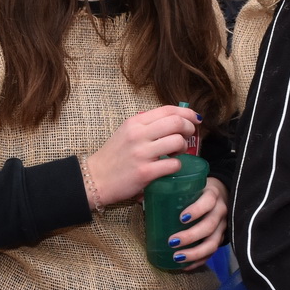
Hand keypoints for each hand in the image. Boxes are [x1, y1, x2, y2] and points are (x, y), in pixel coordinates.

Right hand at [83, 105, 198, 206]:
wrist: (95, 178)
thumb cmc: (113, 156)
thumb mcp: (126, 133)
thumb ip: (146, 125)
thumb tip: (174, 120)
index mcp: (135, 122)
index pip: (168, 110)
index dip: (186, 113)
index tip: (195, 118)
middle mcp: (138, 134)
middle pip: (176, 122)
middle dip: (189, 128)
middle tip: (188, 136)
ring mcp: (141, 153)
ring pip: (177, 142)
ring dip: (183, 148)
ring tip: (176, 154)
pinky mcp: (145, 172)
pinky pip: (173, 165)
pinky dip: (177, 166)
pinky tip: (170, 168)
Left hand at [166, 178, 227, 267]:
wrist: (220, 195)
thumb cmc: (197, 190)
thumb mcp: (189, 186)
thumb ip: (169, 190)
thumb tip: (138, 197)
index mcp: (212, 194)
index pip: (208, 202)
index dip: (196, 210)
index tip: (181, 218)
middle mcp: (220, 211)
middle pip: (209, 226)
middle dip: (191, 236)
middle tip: (172, 242)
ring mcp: (223, 226)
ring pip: (213, 243)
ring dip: (195, 253)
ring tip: (177, 257)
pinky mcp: (221, 238)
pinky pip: (212, 253)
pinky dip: (198, 261)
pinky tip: (185, 266)